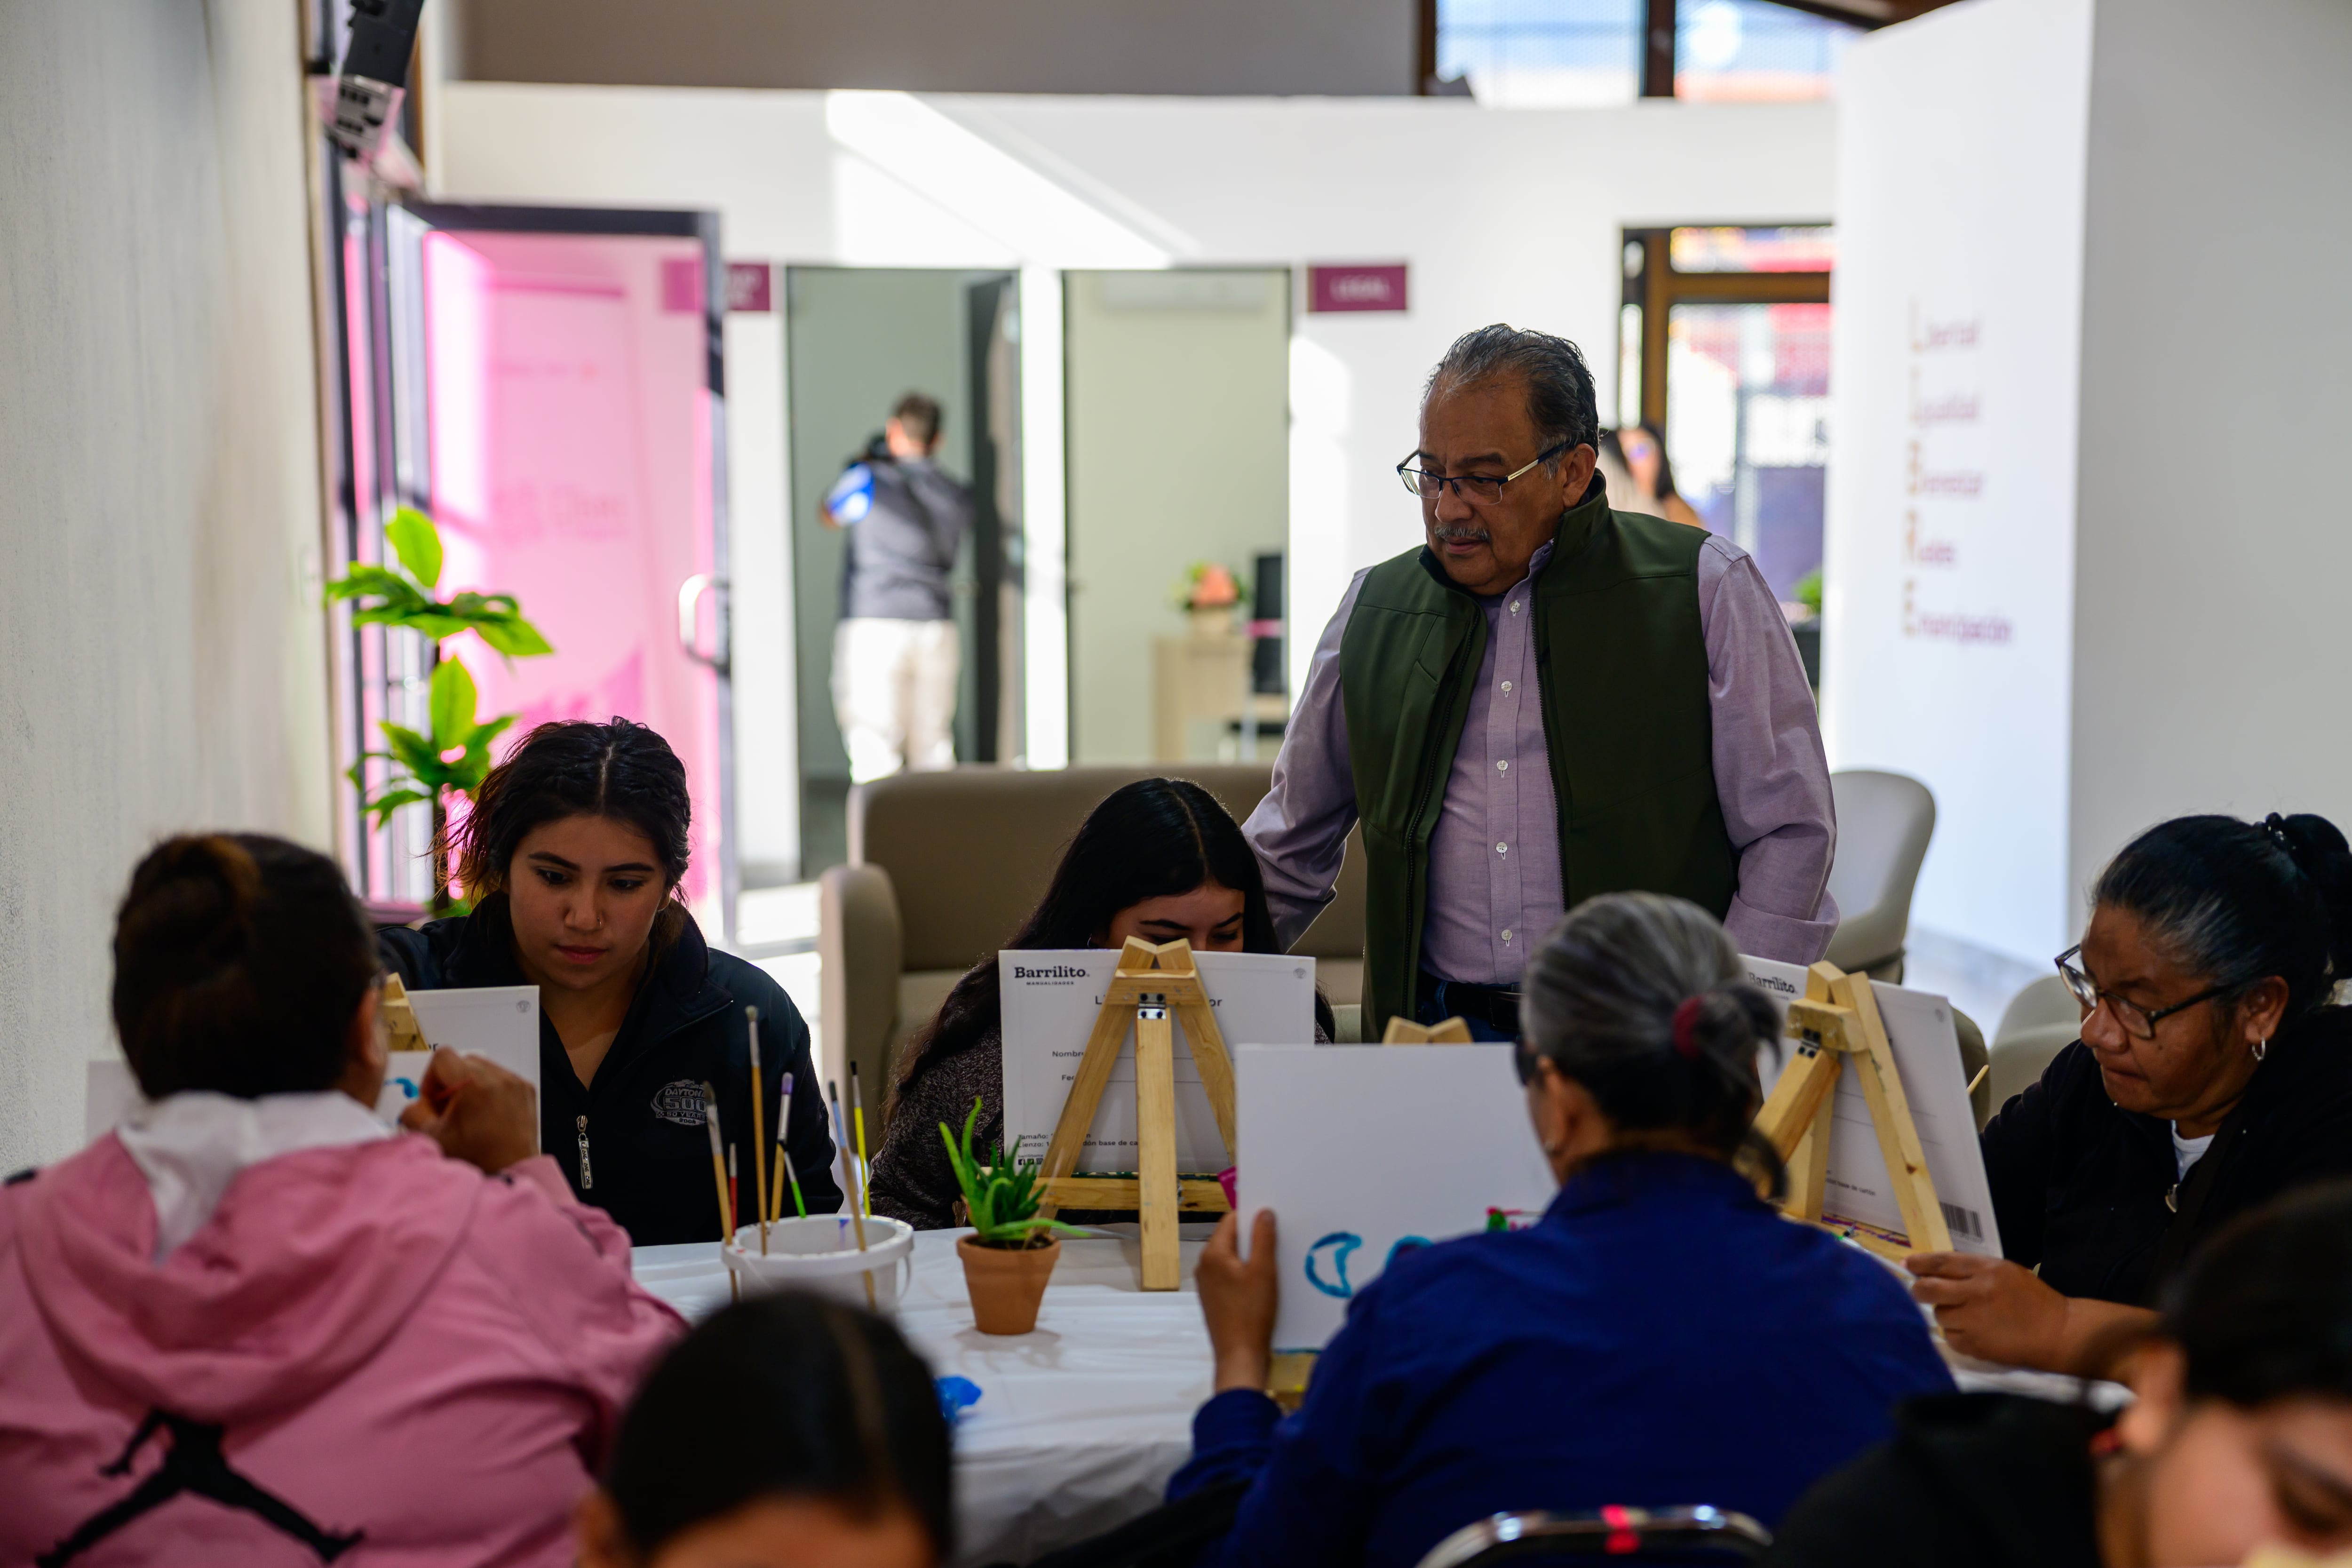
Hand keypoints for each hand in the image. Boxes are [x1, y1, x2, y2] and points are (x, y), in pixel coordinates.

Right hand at [400, 1047, 536, 1174]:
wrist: (510, 1172)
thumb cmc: (474, 1158)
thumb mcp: (432, 1136)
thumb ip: (413, 1113)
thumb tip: (416, 1104)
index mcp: (473, 1082)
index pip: (442, 1057)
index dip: (430, 1079)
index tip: (433, 1101)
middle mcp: (498, 1077)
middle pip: (462, 1061)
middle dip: (450, 1083)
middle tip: (448, 1110)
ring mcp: (515, 1082)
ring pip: (482, 1068)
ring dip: (470, 1086)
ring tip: (468, 1115)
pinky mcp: (526, 1090)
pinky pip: (501, 1078)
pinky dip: (490, 1091)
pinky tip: (486, 1116)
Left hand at [1197, 1209, 1279, 1394]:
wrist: (1239, 1355)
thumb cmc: (1252, 1312)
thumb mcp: (1264, 1271)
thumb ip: (1264, 1238)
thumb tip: (1264, 1212)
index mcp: (1212, 1254)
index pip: (1231, 1221)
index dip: (1252, 1217)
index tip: (1273, 1219)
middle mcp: (1204, 1265)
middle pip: (1231, 1239)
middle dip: (1253, 1238)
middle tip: (1279, 1240)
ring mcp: (1206, 1284)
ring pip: (1231, 1259)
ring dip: (1251, 1257)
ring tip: (1274, 1262)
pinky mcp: (1213, 1299)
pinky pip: (1230, 1276)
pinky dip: (1245, 1274)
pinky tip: (1263, 1283)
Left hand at [1906, 1251, 2073, 1369]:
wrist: (2057, 1332)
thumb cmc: (2032, 1299)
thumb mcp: (2005, 1272)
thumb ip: (1972, 1270)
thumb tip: (1933, 1270)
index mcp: (1987, 1270)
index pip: (1942, 1262)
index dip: (1920, 1263)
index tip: (1906, 1264)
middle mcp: (1977, 1292)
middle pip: (1929, 1289)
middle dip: (1919, 1290)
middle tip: (1920, 1292)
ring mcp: (1975, 1320)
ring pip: (1939, 1315)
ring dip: (1945, 1315)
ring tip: (1966, 1316)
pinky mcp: (1975, 1344)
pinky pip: (1950, 1337)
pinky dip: (1956, 1335)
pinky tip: (1974, 1333)